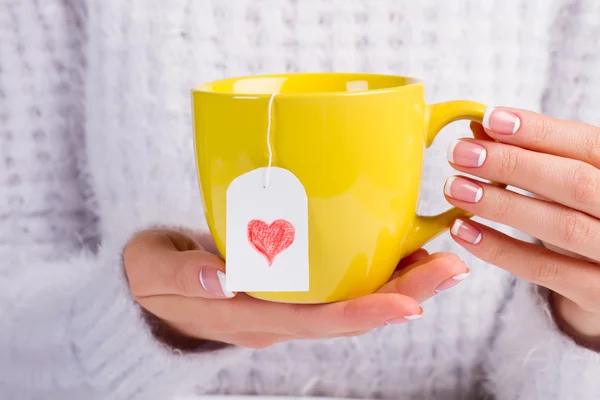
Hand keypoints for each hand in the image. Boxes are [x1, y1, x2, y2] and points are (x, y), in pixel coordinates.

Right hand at [124, 228, 468, 348]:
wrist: (149, 288)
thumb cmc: (150, 279)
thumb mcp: (153, 272)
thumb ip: (184, 274)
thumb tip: (223, 276)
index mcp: (248, 318)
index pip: (314, 321)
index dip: (363, 313)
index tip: (410, 303)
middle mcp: (277, 316)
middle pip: (348, 312)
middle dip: (404, 293)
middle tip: (452, 267)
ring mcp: (286, 303)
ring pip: (351, 298)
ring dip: (400, 280)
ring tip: (443, 257)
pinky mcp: (288, 285)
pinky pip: (338, 282)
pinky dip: (373, 268)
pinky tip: (400, 248)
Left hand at [445, 107, 599, 348]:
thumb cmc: (586, 216)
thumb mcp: (569, 180)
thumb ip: (534, 155)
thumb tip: (480, 130)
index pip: (588, 144)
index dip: (539, 131)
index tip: (489, 119)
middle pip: (575, 183)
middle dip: (513, 164)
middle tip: (458, 153)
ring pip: (561, 226)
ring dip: (501, 205)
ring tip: (454, 188)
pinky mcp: (598, 295)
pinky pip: (544, 270)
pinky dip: (499, 249)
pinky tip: (462, 230)